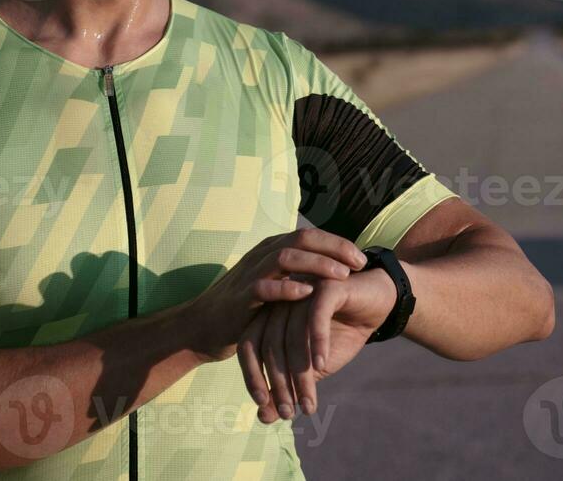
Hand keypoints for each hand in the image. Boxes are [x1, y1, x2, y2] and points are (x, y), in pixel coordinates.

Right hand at [187, 229, 367, 362]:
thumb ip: (295, 275)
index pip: (309, 235)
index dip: (338, 243)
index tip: (362, 259)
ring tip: (342, 276)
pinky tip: (309, 293)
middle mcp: (261, 256)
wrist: (201, 327)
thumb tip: (332, 271)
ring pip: (286, 257)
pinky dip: (287, 288)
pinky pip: (265, 287)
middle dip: (334, 248)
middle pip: (302, 238)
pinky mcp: (240, 297)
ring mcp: (250, 274)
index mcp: (271, 250)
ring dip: (317, 264)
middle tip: (359, 263)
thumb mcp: (272, 285)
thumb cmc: (243, 308)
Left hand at [236, 267, 397, 422]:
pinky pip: (317, 315)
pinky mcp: (328, 285)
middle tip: (288, 412)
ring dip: (300, 373)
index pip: (250, 345)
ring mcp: (304, 289)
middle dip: (279, 383)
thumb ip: (289, 385)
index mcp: (271, 315)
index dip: (252, 376)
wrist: (378, 303)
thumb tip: (264, 417)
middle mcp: (282, 300)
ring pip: (293, 335)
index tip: (264, 405)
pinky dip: (317, 342)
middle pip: (270, 344)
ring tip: (308, 402)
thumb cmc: (341, 333)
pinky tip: (322, 364)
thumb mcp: (313, 366)